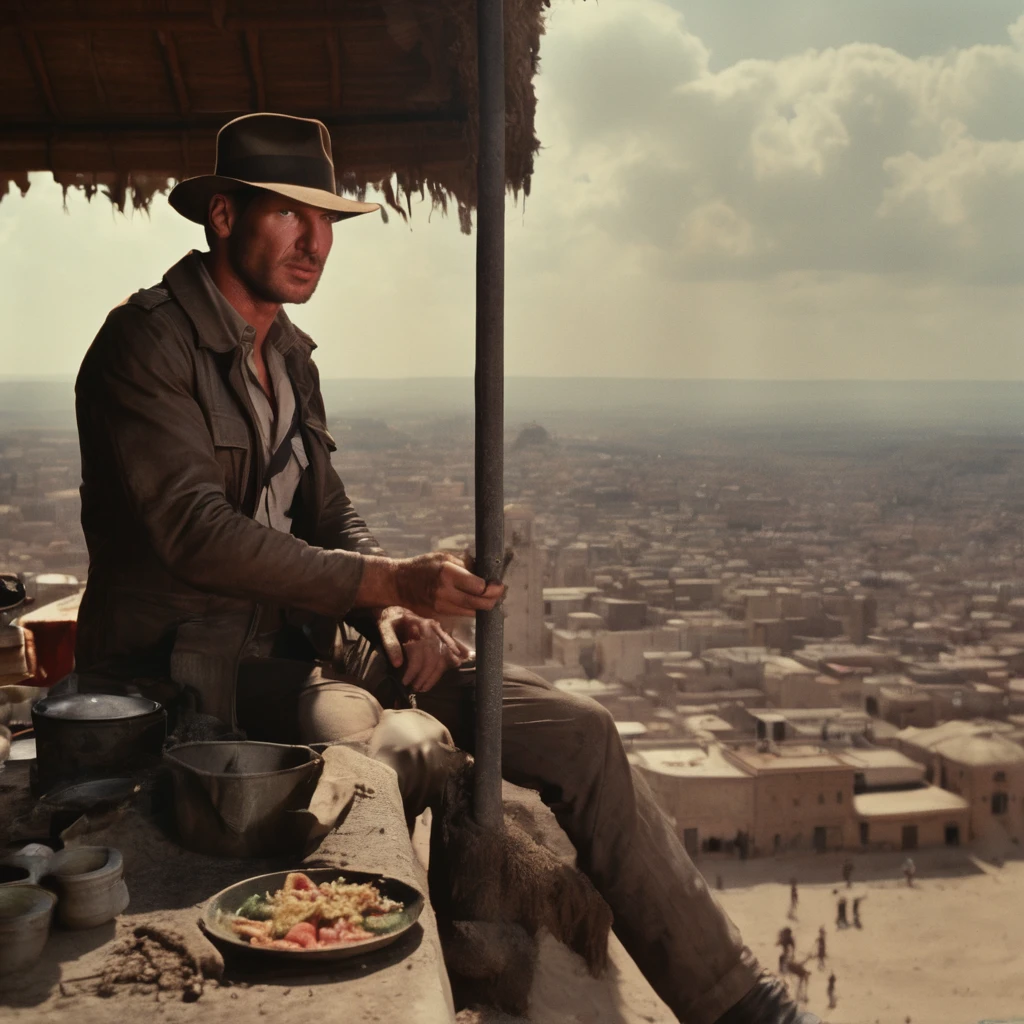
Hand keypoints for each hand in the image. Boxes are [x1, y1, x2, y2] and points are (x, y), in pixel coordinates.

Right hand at [357, 551, 504, 618]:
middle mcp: (444, 592)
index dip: (492, 587)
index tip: (499, 583)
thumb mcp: (444, 556)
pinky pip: (462, 614)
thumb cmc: (423, 565)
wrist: (398, 583)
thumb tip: (486, 571)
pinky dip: (472, 609)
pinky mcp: (438, 615)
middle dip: (493, 599)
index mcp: (447, 573)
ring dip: (484, 606)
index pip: (478, 586)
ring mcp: (440, 606)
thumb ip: (466, 564)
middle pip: (478, 603)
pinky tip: (476, 602)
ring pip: (472, 612)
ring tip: (491, 597)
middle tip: (500, 593)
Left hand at [376, 606, 472, 692]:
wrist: (399, 613)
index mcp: (421, 625)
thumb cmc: (391, 621)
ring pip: (443, 657)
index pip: (422, 650)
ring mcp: (439, 633)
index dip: (414, 668)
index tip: (405, 681)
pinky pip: (447, 654)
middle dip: (425, 675)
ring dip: (435, 675)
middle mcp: (434, 629)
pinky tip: (438, 677)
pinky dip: (445, 666)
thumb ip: (390, 643)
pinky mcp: (441, 639)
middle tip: (415, 688)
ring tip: (423, 687)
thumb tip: (398, 664)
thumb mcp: (385, 628)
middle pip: (435, 656)